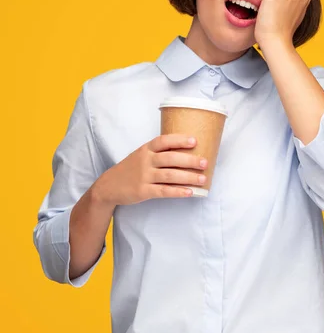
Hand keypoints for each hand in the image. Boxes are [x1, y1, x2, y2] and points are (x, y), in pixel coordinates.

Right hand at [93, 134, 207, 205]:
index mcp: (146, 149)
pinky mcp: (143, 191)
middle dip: (190, 160)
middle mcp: (145, 161)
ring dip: (188, 177)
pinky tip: (189, 192)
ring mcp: (144, 176)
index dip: (179, 140)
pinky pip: (164, 191)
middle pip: (170, 158)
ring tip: (203, 179)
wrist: (109, 186)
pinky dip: (178, 192)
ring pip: (170, 176)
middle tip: (205, 162)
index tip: (194, 141)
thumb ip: (159, 152)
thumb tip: (187, 152)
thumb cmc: (131, 169)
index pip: (164, 141)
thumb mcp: (141, 155)